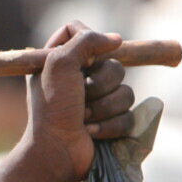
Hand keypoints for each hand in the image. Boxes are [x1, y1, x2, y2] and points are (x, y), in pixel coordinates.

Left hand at [22, 21, 136, 181]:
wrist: (56, 151)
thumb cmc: (52, 107)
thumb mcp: (59, 65)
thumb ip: (86, 41)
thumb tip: (116, 39)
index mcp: (58, 61)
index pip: (77, 30)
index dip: (88, 40)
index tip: (88, 57)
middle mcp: (78, 78)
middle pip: (113, 63)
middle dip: (99, 84)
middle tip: (80, 96)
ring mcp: (97, 101)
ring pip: (126, 91)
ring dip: (105, 106)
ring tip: (83, 118)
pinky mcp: (112, 122)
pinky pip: (130, 115)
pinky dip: (111, 124)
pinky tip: (92, 132)